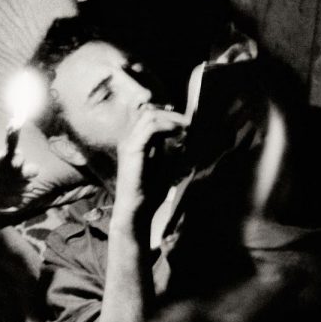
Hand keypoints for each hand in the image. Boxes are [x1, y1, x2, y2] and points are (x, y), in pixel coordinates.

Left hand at [0, 150, 38, 210]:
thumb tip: (4, 156)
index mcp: (7, 159)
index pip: (20, 156)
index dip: (20, 160)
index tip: (14, 165)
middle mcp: (15, 172)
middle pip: (33, 170)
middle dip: (27, 173)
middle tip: (15, 178)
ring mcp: (17, 186)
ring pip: (28, 186)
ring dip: (16, 188)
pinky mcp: (14, 199)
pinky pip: (19, 199)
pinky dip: (9, 200)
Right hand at [114, 105, 187, 221]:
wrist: (135, 209)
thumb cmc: (149, 192)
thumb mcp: (163, 165)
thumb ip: (169, 150)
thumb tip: (184, 136)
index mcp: (134, 142)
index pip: (148, 116)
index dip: (167, 114)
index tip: (186, 121)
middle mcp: (129, 139)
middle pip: (149, 112)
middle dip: (172, 114)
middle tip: (191, 122)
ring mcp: (129, 143)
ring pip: (150, 116)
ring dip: (172, 119)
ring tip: (188, 126)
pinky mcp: (133, 149)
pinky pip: (151, 129)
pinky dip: (167, 127)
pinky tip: (180, 132)